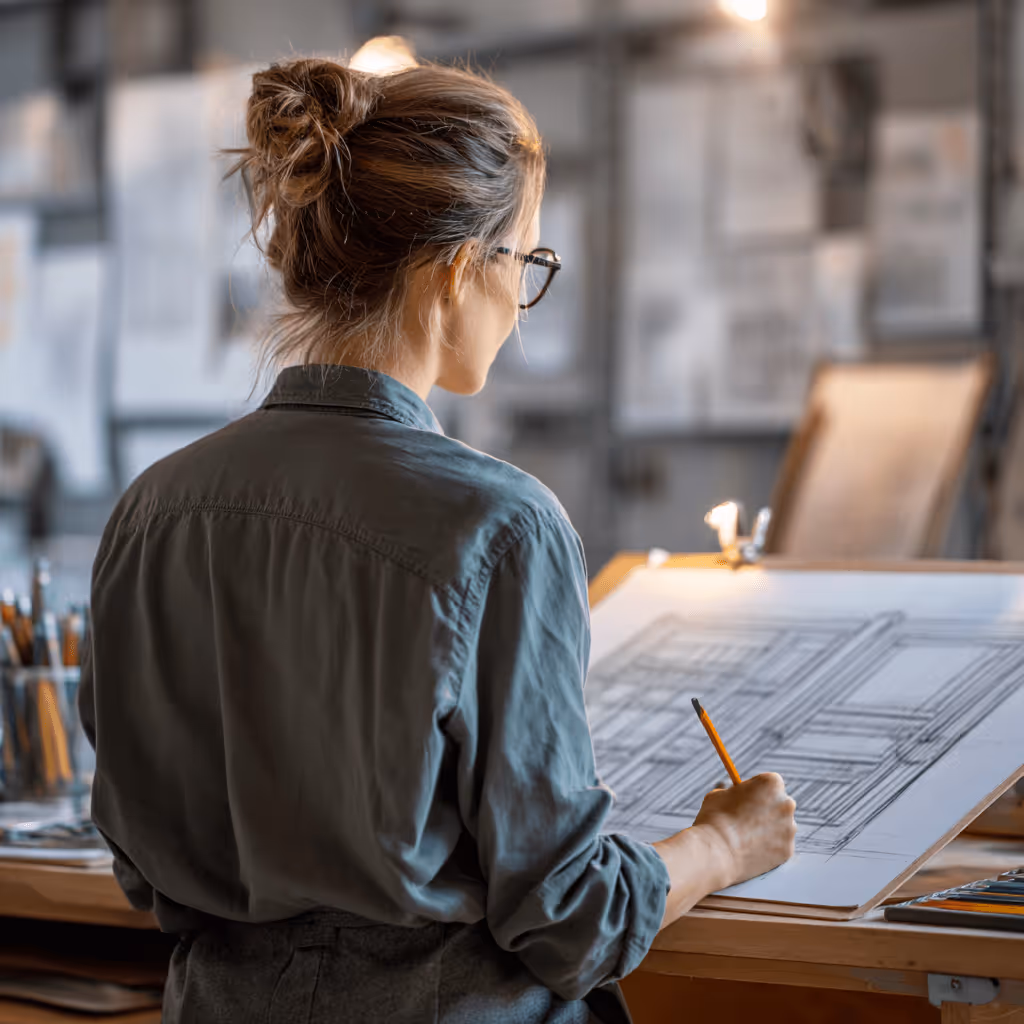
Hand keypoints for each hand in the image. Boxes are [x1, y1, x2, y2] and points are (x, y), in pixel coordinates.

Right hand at [691, 773, 796, 889]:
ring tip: (746, 837)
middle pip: (780, 803)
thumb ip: (735, 793)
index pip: (770, 783)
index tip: (748, 798)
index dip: (757, 791)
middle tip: (749, 818)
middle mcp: (786, 803)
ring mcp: (789, 828)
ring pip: (782, 826)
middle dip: (768, 809)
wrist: (718, 850)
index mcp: (772, 783)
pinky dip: (769, 848)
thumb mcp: (720, 793)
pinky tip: (751, 849)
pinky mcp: (788, 850)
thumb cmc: (715, 817)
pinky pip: (779, 846)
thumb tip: (737, 796)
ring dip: (769, 829)